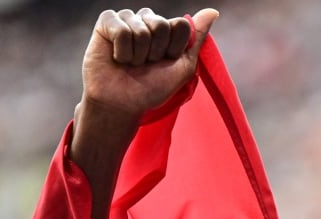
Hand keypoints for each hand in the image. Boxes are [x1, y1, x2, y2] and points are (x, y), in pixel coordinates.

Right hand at [80, 7, 218, 120]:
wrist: (122, 103)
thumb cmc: (153, 88)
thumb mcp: (184, 67)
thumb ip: (197, 38)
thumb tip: (213, 11)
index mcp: (168, 30)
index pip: (181, 24)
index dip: (175, 48)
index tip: (167, 61)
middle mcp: (149, 21)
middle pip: (162, 24)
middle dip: (156, 51)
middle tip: (146, 64)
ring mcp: (128, 19)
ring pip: (141, 28)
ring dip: (138, 54)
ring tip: (131, 63)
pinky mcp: (107, 22)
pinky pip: (121, 29)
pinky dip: (122, 50)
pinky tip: (117, 58)